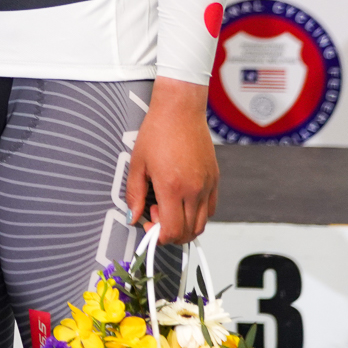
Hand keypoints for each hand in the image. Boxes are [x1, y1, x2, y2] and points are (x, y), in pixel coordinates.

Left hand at [125, 78, 218, 243]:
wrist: (180, 111)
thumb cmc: (157, 132)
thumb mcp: (137, 164)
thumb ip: (135, 194)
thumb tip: (133, 217)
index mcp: (172, 187)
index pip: (172, 230)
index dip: (159, 235)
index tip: (148, 225)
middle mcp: (194, 190)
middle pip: (189, 232)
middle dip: (170, 233)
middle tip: (155, 214)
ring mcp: (207, 185)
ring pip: (202, 223)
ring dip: (185, 225)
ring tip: (167, 206)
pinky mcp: (215, 180)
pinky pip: (211, 209)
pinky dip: (198, 214)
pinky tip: (181, 200)